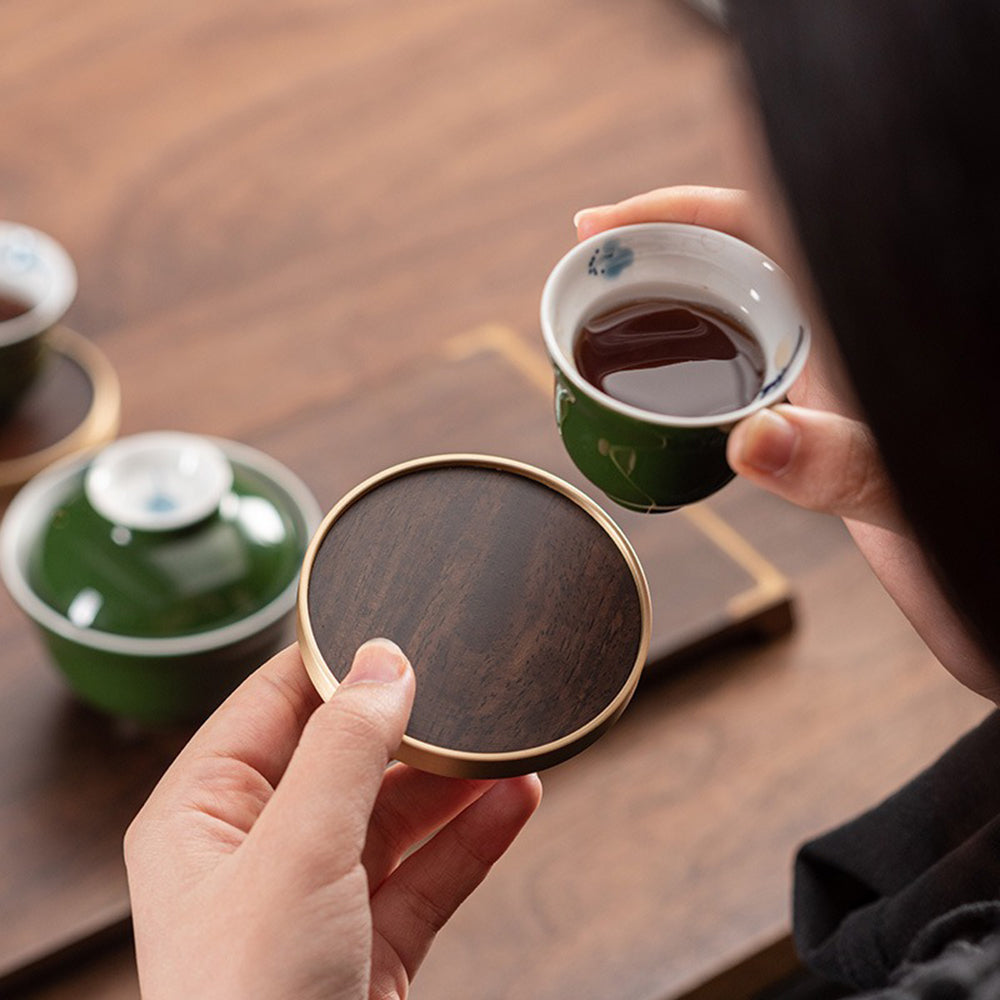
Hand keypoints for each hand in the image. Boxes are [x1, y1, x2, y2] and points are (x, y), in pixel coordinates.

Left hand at [125, 640, 541, 999]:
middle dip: (410, 726)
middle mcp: (257, 850)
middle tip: (470, 689)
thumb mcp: (294, 854)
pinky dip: (475, 836)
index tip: (399, 624)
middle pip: (344, 756)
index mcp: (204, 814)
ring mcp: (316, 899)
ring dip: (453, 781)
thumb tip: (383, 661)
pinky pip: (430, 872)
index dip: (334, 662)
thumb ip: (341, 749)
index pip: (272, 703)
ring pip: (396, 814)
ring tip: (510, 743)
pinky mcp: (370, 945)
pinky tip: (518, 800)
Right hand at [575, 187, 995, 698]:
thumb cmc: (975, 508)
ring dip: (666, 306)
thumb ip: (838, 460)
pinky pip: (738, 365)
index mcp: (857, 314)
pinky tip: (660, 381)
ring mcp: (826, 368)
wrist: (991, 571)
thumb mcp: (904, 479)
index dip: (674, 210)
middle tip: (584, 267)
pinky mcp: (815, 408)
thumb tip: (751, 441)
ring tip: (602, 316)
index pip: (760, 221)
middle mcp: (837, 330)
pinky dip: (688, 362)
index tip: (600, 227)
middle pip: (733, 257)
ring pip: (732, 310)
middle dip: (654, 252)